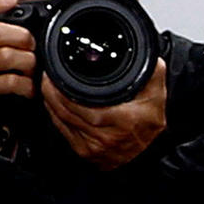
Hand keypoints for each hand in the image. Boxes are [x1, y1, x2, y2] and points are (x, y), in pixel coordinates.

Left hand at [49, 70, 176, 172]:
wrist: (152, 149)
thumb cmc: (151, 120)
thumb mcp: (156, 91)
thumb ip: (151, 69)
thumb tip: (143, 49)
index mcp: (124, 120)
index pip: (83, 105)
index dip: (63, 90)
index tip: (54, 76)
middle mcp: (108, 137)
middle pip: (68, 113)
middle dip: (53, 94)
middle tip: (47, 79)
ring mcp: (96, 148)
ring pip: (63, 122)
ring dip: (52, 105)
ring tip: (49, 89)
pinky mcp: (87, 153)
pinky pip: (64, 132)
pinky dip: (56, 118)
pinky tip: (55, 106)